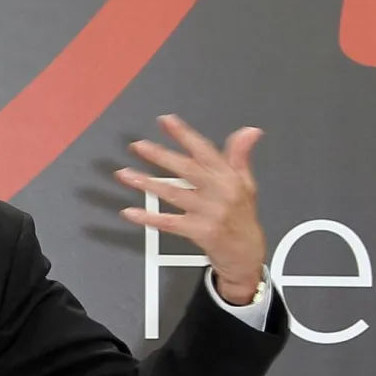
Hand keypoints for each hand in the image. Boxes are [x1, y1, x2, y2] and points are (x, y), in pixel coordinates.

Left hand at [115, 114, 265, 305]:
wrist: (247, 254)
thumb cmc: (242, 217)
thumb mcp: (247, 184)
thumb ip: (240, 156)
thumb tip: (249, 131)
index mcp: (229, 177)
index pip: (205, 150)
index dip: (184, 134)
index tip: (166, 121)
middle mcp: (219, 192)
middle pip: (186, 169)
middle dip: (160, 155)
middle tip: (138, 146)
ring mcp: (209, 212)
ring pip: (173, 194)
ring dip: (147, 183)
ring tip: (125, 174)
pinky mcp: (199, 232)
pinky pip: (169, 223)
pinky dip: (148, 217)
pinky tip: (130, 211)